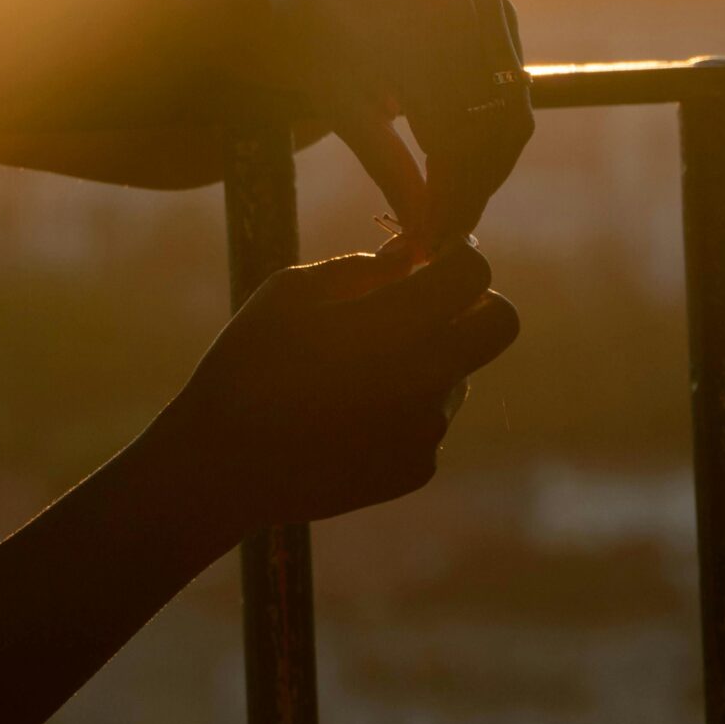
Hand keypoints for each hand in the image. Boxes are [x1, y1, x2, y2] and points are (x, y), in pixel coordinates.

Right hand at [181, 240, 518, 530]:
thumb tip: (409, 254)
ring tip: (349, 373)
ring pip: (457, 373)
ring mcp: (427, 430)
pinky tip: (344, 415)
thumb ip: (360, 267)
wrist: (223, 467)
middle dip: (476, 303)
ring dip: (427, 358)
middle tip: (423, 302)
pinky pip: (430, 419)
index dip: (455, 256)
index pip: (474, 273)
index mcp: (393, 325)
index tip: (427, 258)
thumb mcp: (289, 292)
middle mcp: (425, 378)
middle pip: (501, 323)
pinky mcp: (417, 468)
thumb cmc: (247, 363)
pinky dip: (402, 407)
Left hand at [251, 0, 531, 242]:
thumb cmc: (314, 25)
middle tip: (440, 236)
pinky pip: (510, 87)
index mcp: (425, 23)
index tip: (429, 244)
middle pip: (497, 130)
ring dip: (485, 168)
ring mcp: (490, 4)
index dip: (448, 199)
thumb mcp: (334, 94)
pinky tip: (454, 163)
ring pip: (512, 114)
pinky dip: (488, 131)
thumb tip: (422, 231)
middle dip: (472, 191)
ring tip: (447, 207)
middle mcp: (469, 6)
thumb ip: (383, 159)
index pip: (459, 136)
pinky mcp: (498, 9)